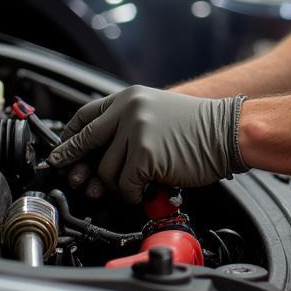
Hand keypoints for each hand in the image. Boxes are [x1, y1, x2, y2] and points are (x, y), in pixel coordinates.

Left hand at [47, 86, 247, 201]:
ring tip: (133, 184)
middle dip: (73, 163)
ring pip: (105, 170)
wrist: (228, 131)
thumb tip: (94, 156)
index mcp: (130, 97)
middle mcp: (129, 109)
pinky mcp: (145, 155)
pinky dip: (133, 193)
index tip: (62, 151)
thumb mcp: (157, 112)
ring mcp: (136, 131)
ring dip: (116, 185)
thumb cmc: (198, 127)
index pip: (85, 115)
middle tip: (72, 177)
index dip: (70, 136)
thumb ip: (126, 125)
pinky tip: (146, 189)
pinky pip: (124, 185)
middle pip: (85, 142)